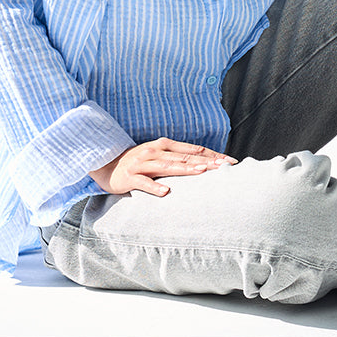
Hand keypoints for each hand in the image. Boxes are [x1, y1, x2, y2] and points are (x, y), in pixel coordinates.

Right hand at [92, 139, 235, 196]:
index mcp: (164, 145)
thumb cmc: (138, 162)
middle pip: (184, 157)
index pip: (193, 150)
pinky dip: (155, 187)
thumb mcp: (159, 155)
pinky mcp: (130, 177)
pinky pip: (144, 182)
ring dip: (185, 169)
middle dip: (206, 161)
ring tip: (202, 172)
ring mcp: (142, 163)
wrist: (106, 165)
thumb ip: (178, 157)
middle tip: (223, 167)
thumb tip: (205, 162)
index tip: (230, 161)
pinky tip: (166, 192)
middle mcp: (154, 151)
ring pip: (167, 167)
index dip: (212, 154)